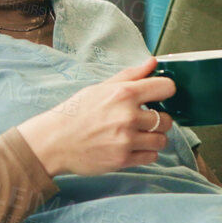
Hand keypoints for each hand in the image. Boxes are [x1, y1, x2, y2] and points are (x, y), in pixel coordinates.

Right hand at [17, 57, 175, 177]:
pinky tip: (132, 147)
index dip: (165, 92)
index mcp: (124, 93)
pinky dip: (145, 153)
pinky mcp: (123, 160)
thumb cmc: (76, 112)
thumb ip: (131, 75)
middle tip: (145, 120)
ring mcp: (126, 140)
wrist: (54, 141)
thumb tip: (153, 63)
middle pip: (167, 119)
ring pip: (162, 140)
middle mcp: (128, 116)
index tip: (159, 97)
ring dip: (154, 138)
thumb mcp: (100, 88)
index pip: (166, 88)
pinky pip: (151, 157)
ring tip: (139, 135)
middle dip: (159, 120)